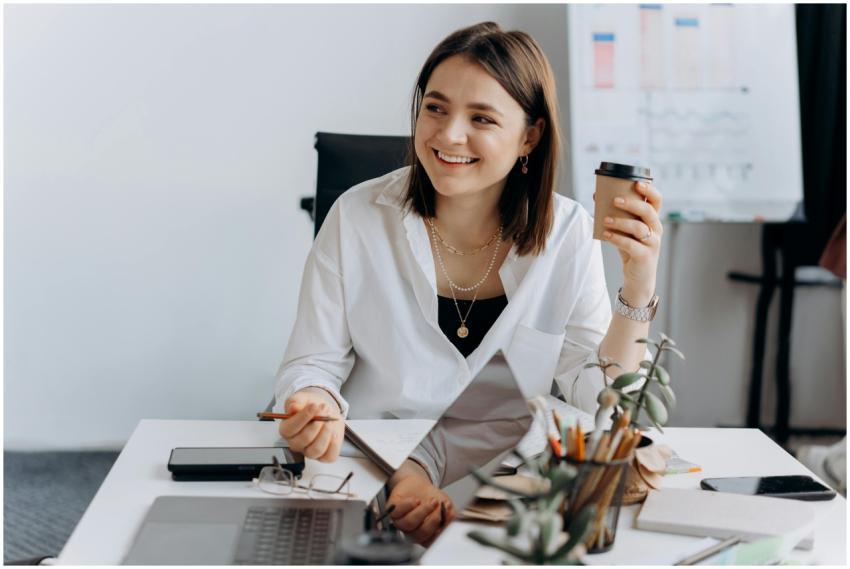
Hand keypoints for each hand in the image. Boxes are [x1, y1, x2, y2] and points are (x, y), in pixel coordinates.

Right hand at [278, 387, 343, 461]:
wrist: (324, 410)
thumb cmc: (310, 405)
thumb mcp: (301, 398)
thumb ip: (295, 402)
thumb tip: (293, 408)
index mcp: (286, 430)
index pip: (290, 429)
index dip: (303, 417)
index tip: (314, 406)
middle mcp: (296, 443)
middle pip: (304, 439)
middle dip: (317, 423)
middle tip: (324, 410)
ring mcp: (309, 451)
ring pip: (316, 450)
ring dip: (326, 433)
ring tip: (330, 420)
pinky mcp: (323, 456)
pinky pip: (329, 456)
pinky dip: (334, 443)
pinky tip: (334, 431)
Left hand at [386, 461, 455, 545]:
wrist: (419, 485)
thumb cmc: (432, 499)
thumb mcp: (446, 507)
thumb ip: (450, 517)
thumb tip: (450, 521)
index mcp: (425, 536)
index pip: (431, 542)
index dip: (439, 531)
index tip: (447, 517)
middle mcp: (412, 532)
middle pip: (419, 534)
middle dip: (432, 520)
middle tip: (439, 506)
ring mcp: (401, 522)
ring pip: (408, 523)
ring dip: (422, 511)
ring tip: (431, 501)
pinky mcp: (393, 510)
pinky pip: (397, 511)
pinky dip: (408, 505)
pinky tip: (415, 500)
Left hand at [600, 181, 662, 303]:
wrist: (637, 276)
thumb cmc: (630, 248)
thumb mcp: (625, 230)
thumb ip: (617, 215)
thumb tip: (597, 196)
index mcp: (653, 220)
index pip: (657, 200)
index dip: (650, 190)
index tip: (636, 183)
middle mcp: (656, 229)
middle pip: (648, 211)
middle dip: (631, 204)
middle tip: (615, 200)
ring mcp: (652, 243)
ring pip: (638, 227)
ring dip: (621, 221)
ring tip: (605, 219)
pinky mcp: (645, 256)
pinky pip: (631, 245)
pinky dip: (617, 238)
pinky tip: (605, 234)